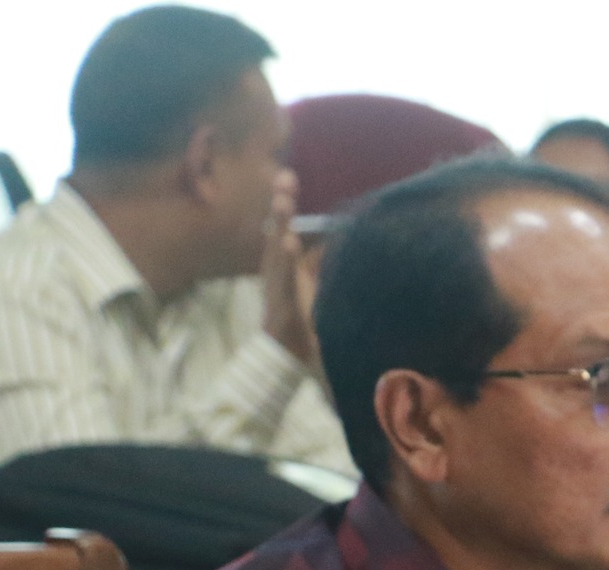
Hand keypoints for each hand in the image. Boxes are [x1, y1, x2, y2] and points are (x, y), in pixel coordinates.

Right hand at [260, 169, 320, 371]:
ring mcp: (278, 287)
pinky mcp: (282, 304)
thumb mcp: (313, 284)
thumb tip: (331, 239)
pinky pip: (285, 280)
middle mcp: (277, 271)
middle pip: (277, 231)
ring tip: (282, 201)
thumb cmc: (301, 319)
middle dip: (280, 205)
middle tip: (284, 176)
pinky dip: (287, 260)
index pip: (283, 226)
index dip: (284, 202)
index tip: (287, 175)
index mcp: (282, 265)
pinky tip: (289, 242)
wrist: (289, 356)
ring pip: (278, 251)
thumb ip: (318, 261)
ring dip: (280, 224)